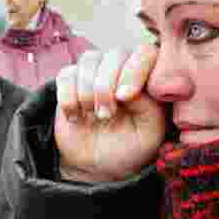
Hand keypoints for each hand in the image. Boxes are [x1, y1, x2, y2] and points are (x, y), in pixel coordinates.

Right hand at [54, 45, 166, 182]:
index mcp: (149, 77)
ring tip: (93, 116)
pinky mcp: (70, 80)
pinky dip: (69, 97)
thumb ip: (151, 107)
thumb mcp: (149, 134)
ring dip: (88, 91)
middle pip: (115, 53)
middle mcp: (123, 67)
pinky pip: (66, 74)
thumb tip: (131, 88)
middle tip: (106, 115)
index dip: (134, 71)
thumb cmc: (128, 147)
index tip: (124, 98)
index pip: (146, 53)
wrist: (95, 164)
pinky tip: (76, 117)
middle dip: (107, 86)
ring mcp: (95, 71)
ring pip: (89, 59)